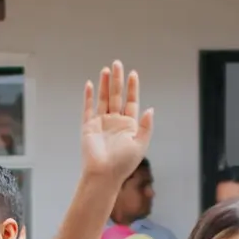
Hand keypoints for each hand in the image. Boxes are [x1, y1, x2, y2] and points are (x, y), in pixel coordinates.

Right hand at [79, 61, 154, 183]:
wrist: (103, 174)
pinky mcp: (89, 126)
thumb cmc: (123, 164)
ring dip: (105, 84)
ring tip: (107, 69)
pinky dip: (89, 96)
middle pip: (117, 96)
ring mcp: (101, 123)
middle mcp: (115, 122)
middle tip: (118, 63)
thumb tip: (150, 108)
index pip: (131, 102)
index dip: (132, 88)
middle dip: (118, 80)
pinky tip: (91, 84)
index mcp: (129, 126)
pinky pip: (88, 108)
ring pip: (103, 99)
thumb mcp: (140, 144)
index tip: (133, 74)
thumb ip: (146, 126)